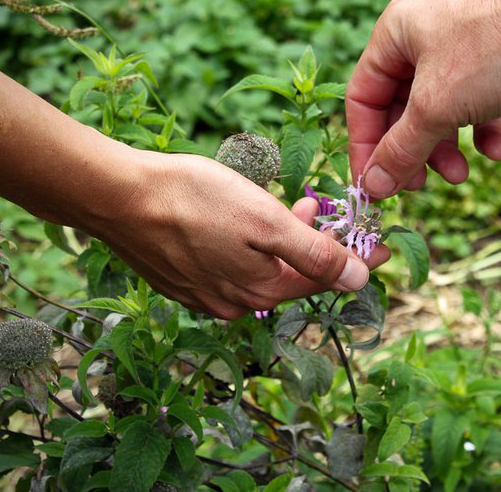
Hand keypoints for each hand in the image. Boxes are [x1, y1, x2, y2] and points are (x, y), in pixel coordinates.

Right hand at [77, 152, 389, 319]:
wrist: (117, 197)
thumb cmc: (193, 200)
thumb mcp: (266, 220)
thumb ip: (314, 253)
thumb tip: (361, 280)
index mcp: (261, 290)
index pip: (324, 280)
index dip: (356, 259)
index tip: (383, 244)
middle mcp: (235, 303)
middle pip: (291, 275)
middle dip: (314, 243)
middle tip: (322, 207)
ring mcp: (204, 294)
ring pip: (259, 270)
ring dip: (281, 241)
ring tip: (285, 204)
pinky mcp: (180, 279)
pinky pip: (229, 267)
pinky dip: (248, 245)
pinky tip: (241, 218)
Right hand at [346, 0, 500, 197]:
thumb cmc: (495, 50)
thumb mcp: (437, 107)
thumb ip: (402, 149)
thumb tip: (374, 185)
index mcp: (395, 35)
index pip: (364, 98)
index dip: (367, 145)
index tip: (375, 185)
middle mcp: (424, 38)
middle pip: (403, 108)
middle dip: (414, 151)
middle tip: (421, 186)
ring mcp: (464, 48)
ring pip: (442, 110)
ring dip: (448, 148)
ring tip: (463, 175)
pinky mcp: (499, 59)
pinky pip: (479, 103)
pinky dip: (484, 131)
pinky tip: (499, 151)